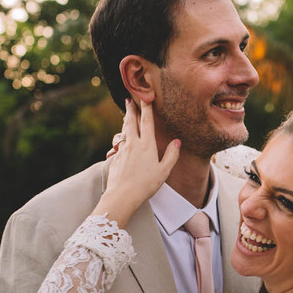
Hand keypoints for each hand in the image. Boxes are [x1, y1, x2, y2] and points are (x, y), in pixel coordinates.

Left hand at [93, 98, 179, 226]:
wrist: (122, 194)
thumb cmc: (146, 184)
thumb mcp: (164, 171)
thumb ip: (171, 155)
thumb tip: (177, 141)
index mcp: (147, 145)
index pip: (147, 122)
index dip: (146, 109)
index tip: (145, 98)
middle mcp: (133, 144)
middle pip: (131, 122)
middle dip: (131, 110)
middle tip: (128, 100)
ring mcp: (123, 150)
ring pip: (124, 131)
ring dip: (126, 121)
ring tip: (126, 115)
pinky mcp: (116, 158)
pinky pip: (120, 144)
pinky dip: (122, 137)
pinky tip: (123, 139)